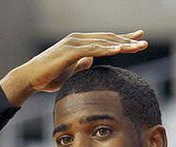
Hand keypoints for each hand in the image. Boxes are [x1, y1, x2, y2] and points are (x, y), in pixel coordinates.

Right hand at [0, 30, 147, 105]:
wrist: (31, 78)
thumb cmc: (48, 76)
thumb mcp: (70, 71)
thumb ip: (80, 64)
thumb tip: (90, 60)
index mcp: (80, 44)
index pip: (106, 40)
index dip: (122, 40)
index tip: (138, 40)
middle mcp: (78, 39)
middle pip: (108, 39)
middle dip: (127, 40)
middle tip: (144, 42)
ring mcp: (74, 43)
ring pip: (103, 42)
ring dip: (121, 44)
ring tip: (137, 46)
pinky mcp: (69, 51)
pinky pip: (92, 49)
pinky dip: (106, 49)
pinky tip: (118, 50)